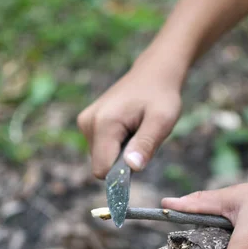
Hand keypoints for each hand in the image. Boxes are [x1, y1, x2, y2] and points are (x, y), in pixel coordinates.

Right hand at [77, 57, 182, 178]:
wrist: (152, 73)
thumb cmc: (161, 96)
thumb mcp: (162, 121)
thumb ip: (146, 144)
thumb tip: (132, 168)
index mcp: (103, 124)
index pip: (103, 170)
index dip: (122, 174)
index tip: (140, 160)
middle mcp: (88, 123)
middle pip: (102, 165)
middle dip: (123, 162)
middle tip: (142, 138)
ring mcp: (85, 122)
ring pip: (102, 158)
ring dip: (121, 153)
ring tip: (137, 130)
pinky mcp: (87, 123)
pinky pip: (101, 148)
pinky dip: (117, 145)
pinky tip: (129, 127)